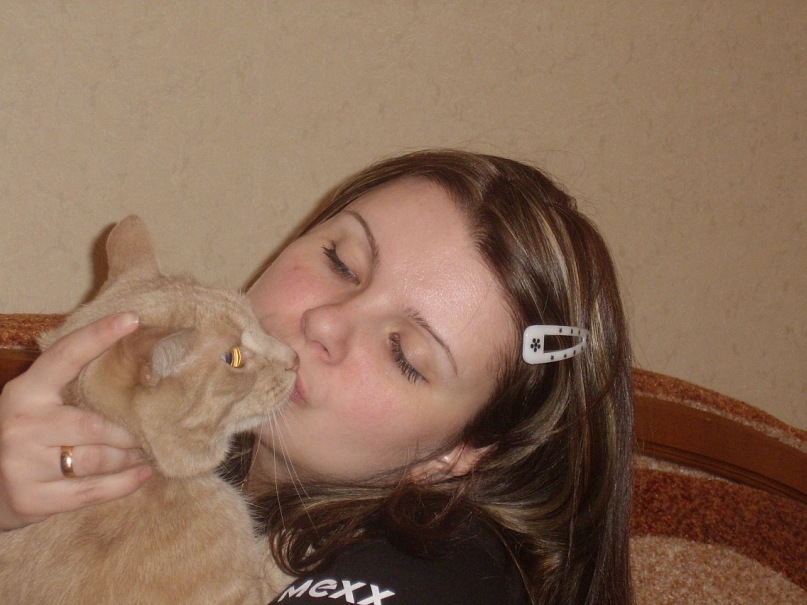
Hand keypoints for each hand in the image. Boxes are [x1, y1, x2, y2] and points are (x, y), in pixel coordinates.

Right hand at [0, 312, 151, 530]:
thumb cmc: (30, 437)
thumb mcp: (41, 404)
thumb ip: (73, 387)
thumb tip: (137, 364)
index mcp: (26, 391)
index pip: (65, 356)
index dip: (99, 335)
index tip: (132, 318)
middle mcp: (22, 424)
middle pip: (94, 424)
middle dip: (130, 430)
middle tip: (152, 429)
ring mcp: (23, 463)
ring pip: (98, 458)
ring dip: (129, 457)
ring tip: (145, 451)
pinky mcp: (32, 498)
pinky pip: (93, 490)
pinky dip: (125, 483)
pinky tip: (143, 474)